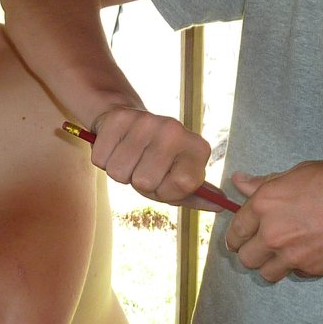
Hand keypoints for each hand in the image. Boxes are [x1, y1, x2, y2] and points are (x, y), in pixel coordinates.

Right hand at [89, 106, 212, 205]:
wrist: (128, 121)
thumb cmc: (156, 160)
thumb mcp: (178, 178)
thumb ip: (196, 195)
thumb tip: (221, 206)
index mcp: (197, 147)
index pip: (182, 185)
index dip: (166, 192)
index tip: (164, 182)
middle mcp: (175, 130)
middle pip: (145, 182)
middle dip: (139, 183)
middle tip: (143, 168)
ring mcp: (146, 121)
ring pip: (119, 173)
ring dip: (121, 172)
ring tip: (130, 158)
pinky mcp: (118, 118)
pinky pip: (101, 159)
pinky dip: (104, 159)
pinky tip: (116, 147)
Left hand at [225, 157, 322, 281]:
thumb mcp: (304, 171)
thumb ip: (269, 183)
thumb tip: (240, 182)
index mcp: (266, 203)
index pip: (236, 229)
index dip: (238, 233)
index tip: (242, 235)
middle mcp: (273, 232)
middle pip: (245, 257)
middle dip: (252, 251)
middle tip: (264, 244)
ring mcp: (293, 255)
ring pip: (266, 273)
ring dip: (272, 264)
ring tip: (287, 251)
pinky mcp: (313, 270)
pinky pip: (295, 274)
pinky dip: (298, 267)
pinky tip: (313, 251)